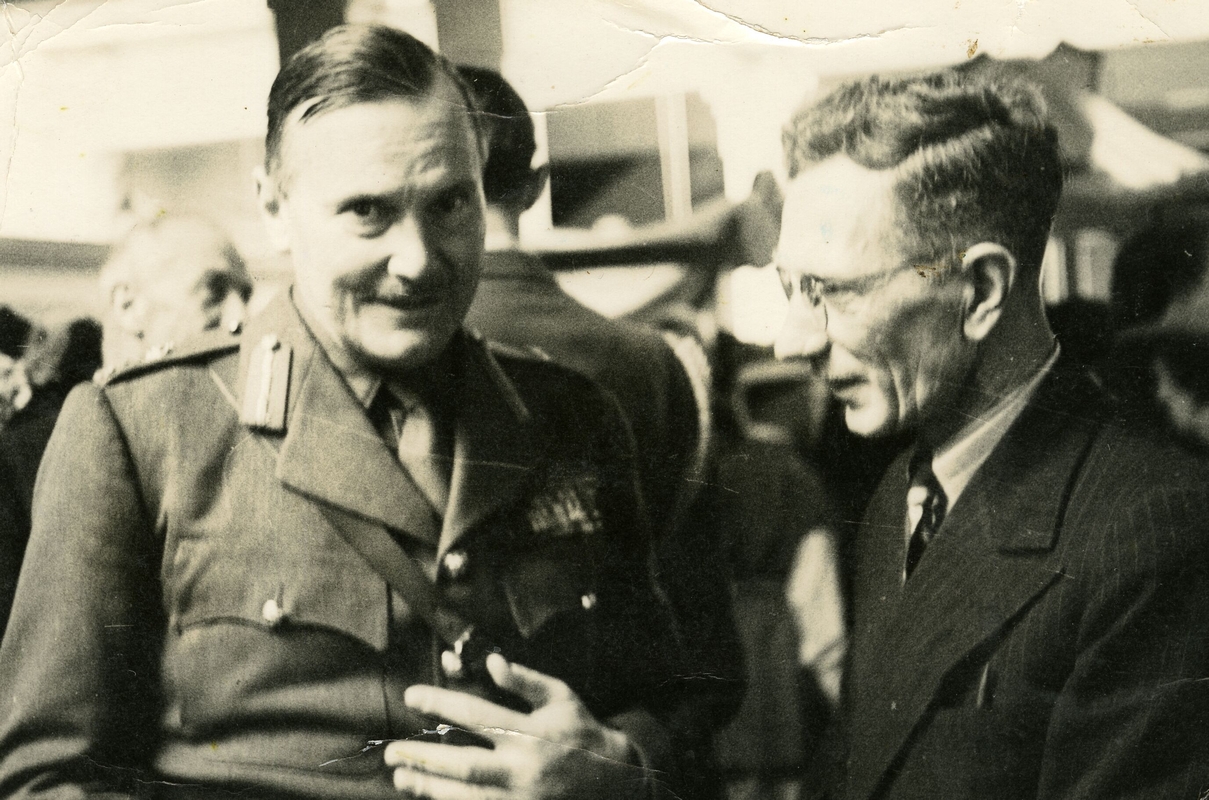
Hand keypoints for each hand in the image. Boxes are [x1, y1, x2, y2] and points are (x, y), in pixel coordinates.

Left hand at [385, 653, 646, 799]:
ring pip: (466, 795)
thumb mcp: (561, 698)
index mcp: (531, 732)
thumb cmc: (584, 733)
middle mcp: (524, 767)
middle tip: (392, 752)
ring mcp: (522, 797)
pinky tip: (432, 798)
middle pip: (463, 763)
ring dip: (429, 787)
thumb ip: (525, 681)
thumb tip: (491, 661)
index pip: (475, 714)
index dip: (439, 704)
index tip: (411, 698)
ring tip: (401, 778)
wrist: (618, 782)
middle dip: (423, 757)